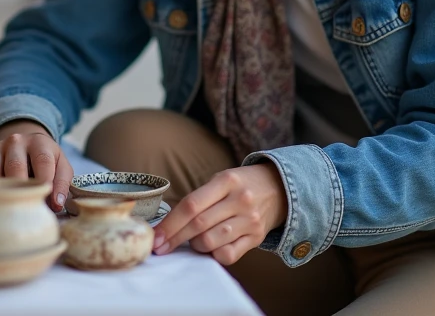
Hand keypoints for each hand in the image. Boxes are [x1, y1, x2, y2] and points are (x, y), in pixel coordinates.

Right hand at [0, 120, 73, 211]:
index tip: (47, 202)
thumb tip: (56, 204)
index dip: (45, 181)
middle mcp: (16, 142)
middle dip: (18, 188)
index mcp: (39, 143)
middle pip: (15, 165)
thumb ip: (62, 183)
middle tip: (21, 209)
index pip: (42, 160)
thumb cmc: (45, 160)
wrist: (26, 142)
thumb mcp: (61, 165)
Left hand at [152, 164, 287, 265]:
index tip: (156, 236)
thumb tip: (168, 225)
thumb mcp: (220, 180)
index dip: (170, 223)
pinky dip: (214, 255)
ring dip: (195, 245)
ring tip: (192, 241)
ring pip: (211, 242)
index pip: (191, 205)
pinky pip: (229, 255)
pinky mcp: (257, 238)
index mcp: (226, 181)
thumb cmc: (239, 185)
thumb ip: (199, 199)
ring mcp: (250, 220)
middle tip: (160, 247)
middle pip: (198, 225)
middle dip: (175, 238)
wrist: (278, 188)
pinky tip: (211, 248)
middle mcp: (240, 200)